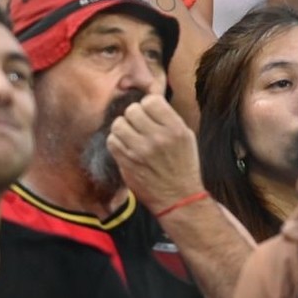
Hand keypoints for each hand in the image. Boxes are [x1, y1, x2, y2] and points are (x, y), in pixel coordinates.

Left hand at [108, 95, 202, 213]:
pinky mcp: (127, 163)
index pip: (151, 101)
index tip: (149, 115)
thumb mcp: (185, 136)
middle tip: (139, 126)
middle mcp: (158, 138)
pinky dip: (116, 142)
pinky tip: (126, 147)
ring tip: (130, 135)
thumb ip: (167, 118)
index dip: (148, 106)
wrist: (178, 197)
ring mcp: (140, 151)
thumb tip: (147, 100)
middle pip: (132, 110)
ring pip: (118, 124)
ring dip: (123, 128)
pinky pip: (111, 141)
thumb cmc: (183, 165)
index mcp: (175, 129)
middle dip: (134, 116)